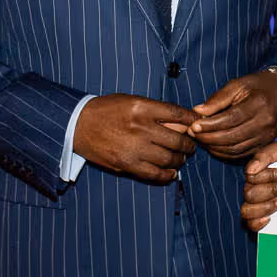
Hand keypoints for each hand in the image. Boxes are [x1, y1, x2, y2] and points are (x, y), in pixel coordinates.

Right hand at [75, 94, 199, 181]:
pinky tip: (171, 173)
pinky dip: (167, 175)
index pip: (178, 113)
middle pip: (177, 139)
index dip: (193, 120)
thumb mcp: (131, 101)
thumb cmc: (106, 110)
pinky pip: (154, 174)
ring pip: (169, 158)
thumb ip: (155, 111)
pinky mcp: (126, 164)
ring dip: (180, 160)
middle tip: (190, 146)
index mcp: (142, 107)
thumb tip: (181, 122)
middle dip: (189, 144)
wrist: (78, 125)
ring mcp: (134, 148)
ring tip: (180, 158)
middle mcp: (141, 128)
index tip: (199, 124)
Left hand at [192, 71, 276, 160]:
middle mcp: (265, 122)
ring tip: (200, 139)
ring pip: (235, 149)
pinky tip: (213, 146)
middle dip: (208, 137)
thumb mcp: (239, 84)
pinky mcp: (265, 145)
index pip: (231, 118)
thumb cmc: (258, 86)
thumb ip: (218, 98)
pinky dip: (224, 153)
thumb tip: (198, 111)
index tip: (194, 125)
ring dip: (214, 147)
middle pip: (232, 137)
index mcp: (259, 103)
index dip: (211, 124)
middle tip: (193, 133)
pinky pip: (241, 154)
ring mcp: (266, 136)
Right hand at [242, 139, 276, 231]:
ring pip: (247, 211)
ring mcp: (259, 203)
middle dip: (271, 191)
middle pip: (250, 194)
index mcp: (257, 171)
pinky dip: (257, 223)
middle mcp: (255, 188)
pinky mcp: (266, 216)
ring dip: (265, 207)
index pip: (252, 177)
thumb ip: (268, 153)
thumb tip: (250, 170)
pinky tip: (269, 218)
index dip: (269, 177)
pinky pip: (250, 224)